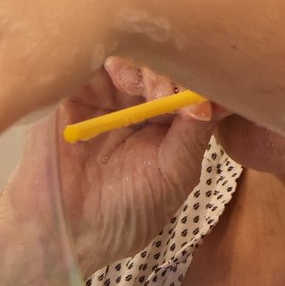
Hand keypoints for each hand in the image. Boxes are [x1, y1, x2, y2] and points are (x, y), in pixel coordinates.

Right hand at [0, 58, 215, 273]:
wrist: (67, 233)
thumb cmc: (124, 213)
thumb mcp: (174, 175)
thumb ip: (195, 133)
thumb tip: (217, 96)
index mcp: (162, 119)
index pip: (186, 81)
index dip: (198, 80)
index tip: (207, 96)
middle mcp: (133, 100)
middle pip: (159, 60)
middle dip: (172, 71)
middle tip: (171, 96)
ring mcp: (99, 92)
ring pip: (126, 52)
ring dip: (144, 65)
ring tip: (150, 93)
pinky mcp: (67, 88)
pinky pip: (87, 57)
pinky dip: (109, 58)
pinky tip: (121, 80)